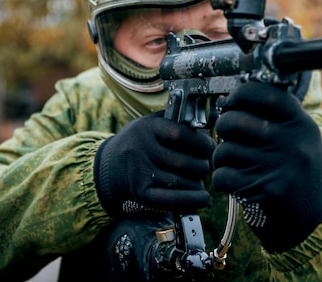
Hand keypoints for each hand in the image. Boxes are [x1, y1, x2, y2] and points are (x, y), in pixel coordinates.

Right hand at [94, 112, 214, 217]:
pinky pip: (170, 200)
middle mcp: (141, 149)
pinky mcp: (140, 192)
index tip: (210, 147)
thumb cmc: (139, 141)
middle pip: (183, 162)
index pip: (180, 134)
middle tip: (204, 166)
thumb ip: (178, 121)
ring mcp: (140, 172)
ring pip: (180, 182)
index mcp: (147, 128)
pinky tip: (202, 198)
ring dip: (198, 184)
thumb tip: (212, 122)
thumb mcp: (152, 123)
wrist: (109, 165)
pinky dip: (190, 200)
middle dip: (202, 166)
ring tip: (200, 181)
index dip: (201, 143)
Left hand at [212, 80, 321, 251]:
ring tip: (236, 161)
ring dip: (222, 157)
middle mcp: (292, 143)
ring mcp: (277, 168)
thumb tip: (231, 96)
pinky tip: (236, 180)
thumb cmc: (296, 168)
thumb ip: (273, 114)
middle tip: (229, 134)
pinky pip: (222, 176)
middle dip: (223, 126)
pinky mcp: (263, 191)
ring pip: (224, 150)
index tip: (233, 100)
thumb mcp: (299, 136)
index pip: (265, 94)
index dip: (241, 94)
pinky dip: (222, 179)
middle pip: (234, 121)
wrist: (312, 215)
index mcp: (301, 124)